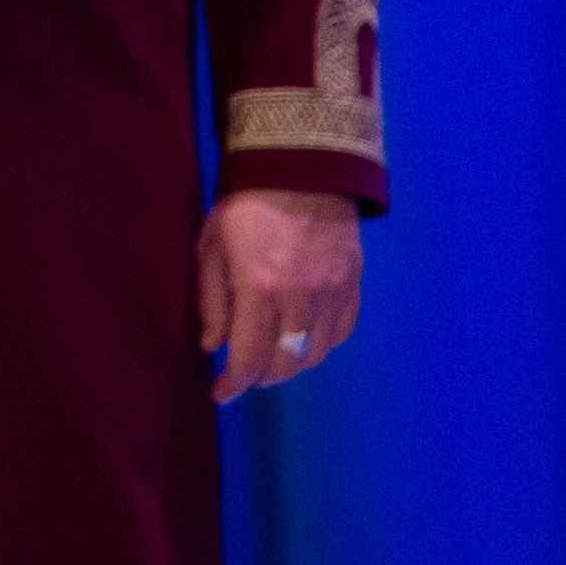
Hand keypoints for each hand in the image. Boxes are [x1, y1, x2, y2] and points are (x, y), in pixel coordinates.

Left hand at [197, 186, 364, 400]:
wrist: (302, 170)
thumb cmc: (245, 206)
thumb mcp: (212, 247)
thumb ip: (212, 300)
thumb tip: (213, 346)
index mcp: (258, 288)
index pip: (248, 356)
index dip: (233, 384)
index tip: (220, 394)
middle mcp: (299, 298)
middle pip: (284, 362)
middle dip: (260, 377)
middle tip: (243, 375)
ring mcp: (332, 293)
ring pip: (315, 353)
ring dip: (291, 365)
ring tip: (271, 361)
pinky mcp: (353, 285)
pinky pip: (341, 331)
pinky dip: (321, 345)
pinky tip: (304, 343)